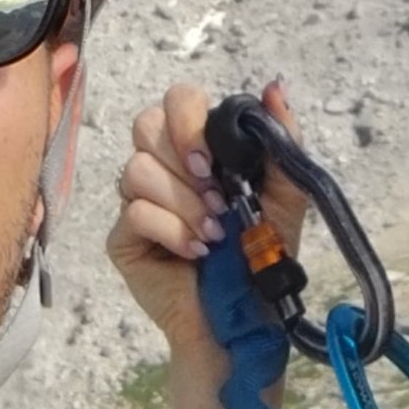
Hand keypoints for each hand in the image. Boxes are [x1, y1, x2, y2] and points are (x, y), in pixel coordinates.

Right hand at [108, 79, 305, 385]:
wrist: (246, 320)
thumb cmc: (263, 256)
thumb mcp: (285, 196)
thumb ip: (281, 141)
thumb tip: (275, 87)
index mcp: (198, 148)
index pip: (177, 101)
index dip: (188, 121)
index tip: (211, 159)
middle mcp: (163, 168)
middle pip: (145, 124)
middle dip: (183, 160)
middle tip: (215, 198)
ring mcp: (137, 201)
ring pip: (137, 170)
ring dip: (185, 205)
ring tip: (213, 235)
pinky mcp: (123, 238)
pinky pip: (135, 214)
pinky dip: (172, 232)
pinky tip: (195, 253)